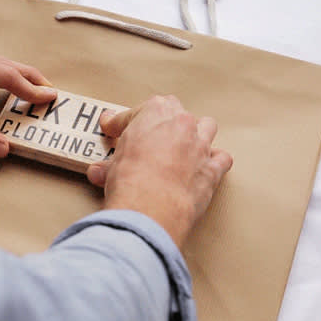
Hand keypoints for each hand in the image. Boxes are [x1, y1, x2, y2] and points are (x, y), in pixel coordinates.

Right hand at [86, 96, 232, 245]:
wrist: (151, 209)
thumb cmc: (131, 183)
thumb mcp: (111, 166)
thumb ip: (109, 163)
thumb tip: (99, 171)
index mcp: (154, 114)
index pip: (136, 111)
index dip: (122, 122)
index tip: (114, 129)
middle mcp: (181, 124)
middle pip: (175, 111)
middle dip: (161, 122)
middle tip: (147, 136)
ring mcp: (200, 146)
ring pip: (206, 126)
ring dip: (195, 133)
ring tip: (182, 144)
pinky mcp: (212, 170)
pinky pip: (221, 158)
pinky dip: (214, 161)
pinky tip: (205, 165)